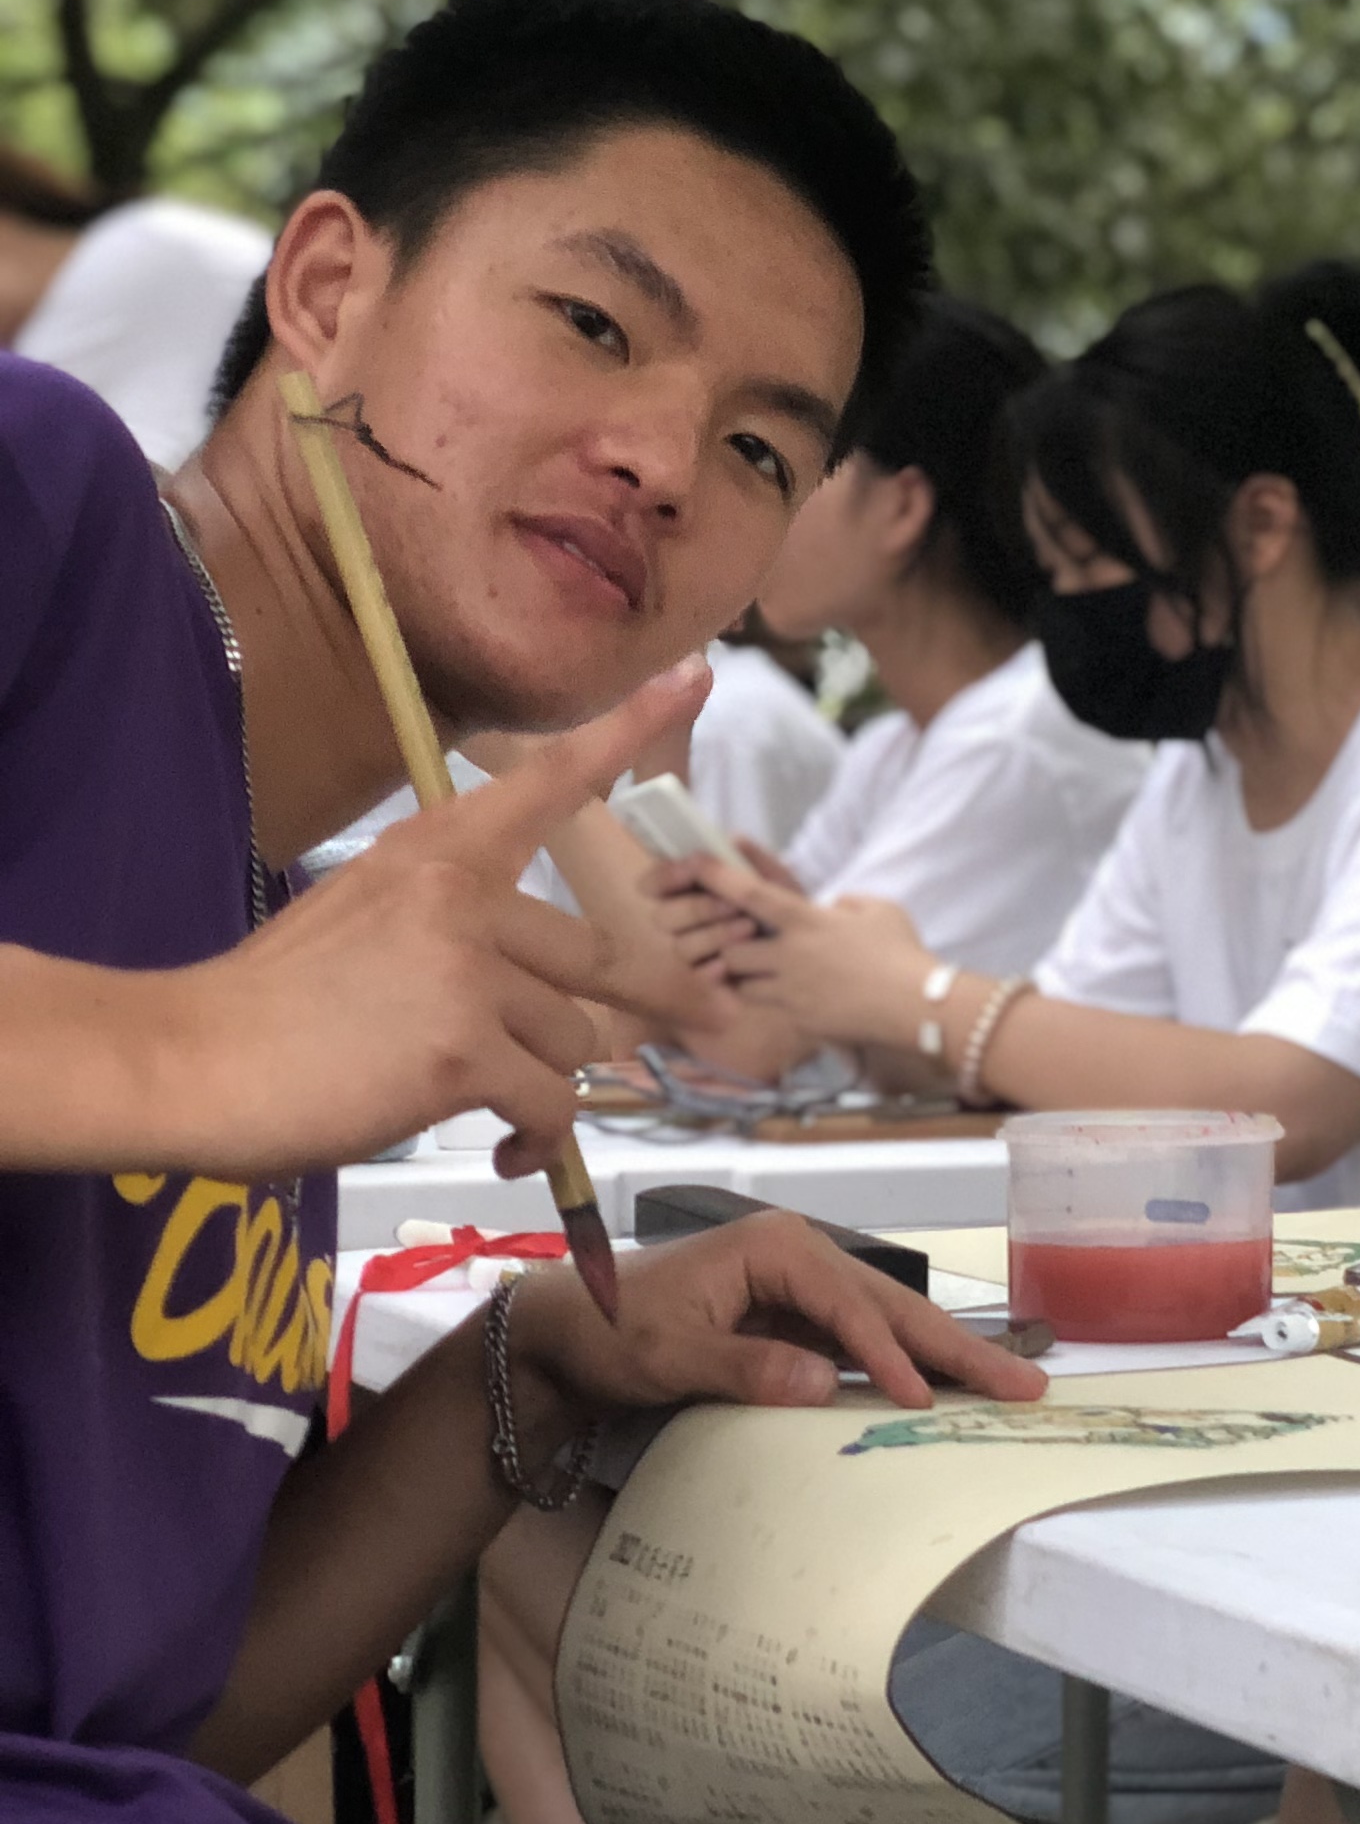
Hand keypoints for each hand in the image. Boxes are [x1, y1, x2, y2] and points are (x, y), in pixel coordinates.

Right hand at [136, 664, 706, 1176]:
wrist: (188, 1060)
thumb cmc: (271, 1002)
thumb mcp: (364, 916)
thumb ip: (457, 926)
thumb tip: (537, 983)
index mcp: (437, 852)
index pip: (547, 781)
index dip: (625, 729)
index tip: (696, 675)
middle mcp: (464, 898)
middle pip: (596, 958)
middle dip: (654, 996)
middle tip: (708, 1016)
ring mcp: (468, 974)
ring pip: (575, 1040)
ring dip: (543, 1081)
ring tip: (480, 1099)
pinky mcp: (465, 1053)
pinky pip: (550, 1105)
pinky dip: (536, 1139)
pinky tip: (503, 1149)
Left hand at [511, 1203, 1044, 1421]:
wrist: (566, 1328)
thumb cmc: (610, 1330)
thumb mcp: (669, 1354)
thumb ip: (747, 1369)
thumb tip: (825, 1384)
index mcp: (777, 1248)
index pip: (852, 1306)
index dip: (890, 1355)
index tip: (921, 1399)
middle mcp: (803, 1256)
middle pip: (895, 1306)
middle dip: (959, 1348)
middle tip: (1026, 1383)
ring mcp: (805, 1287)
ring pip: (891, 1323)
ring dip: (947, 1357)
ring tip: (1009, 1384)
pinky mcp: (800, 1318)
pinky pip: (866, 1343)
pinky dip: (908, 1366)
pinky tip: (944, 1389)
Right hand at [650, 840, 794, 974]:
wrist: (815, 946)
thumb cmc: (789, 906)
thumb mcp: (776, 879)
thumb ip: (752, 860)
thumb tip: (731, 840)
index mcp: (691, 890)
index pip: (653, 884)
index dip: (664, 876)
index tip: (690, 868)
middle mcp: (685, 922)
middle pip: (663, 918)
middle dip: (697, 908)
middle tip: (732, 904)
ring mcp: (696, 951)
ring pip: (682, 947)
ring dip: (714, 935)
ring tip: (751, 927)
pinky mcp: (711, 978)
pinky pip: (699, 976)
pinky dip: (715, 968)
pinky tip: (732, 963)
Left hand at [694, 866, 939, 1045]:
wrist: (914, 1006)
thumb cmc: (901, 953)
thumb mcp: (880, 910)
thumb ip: (849, 903)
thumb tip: (834, 909)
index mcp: (807, 921)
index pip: (751, 894)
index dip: (719, 877)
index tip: (696, 864)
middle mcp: (789, 954)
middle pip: (730, 949)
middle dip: (730, 948)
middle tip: (746, 945)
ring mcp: (791, 990)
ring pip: (742, 984)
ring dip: (747, 978)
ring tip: (767, 975)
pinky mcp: (798, 1020)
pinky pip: (771, 1010)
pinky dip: (775, 1002)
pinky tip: (798, 1000)